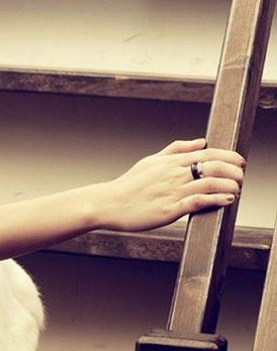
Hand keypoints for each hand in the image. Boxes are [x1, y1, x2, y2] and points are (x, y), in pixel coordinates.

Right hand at [98, 138, 244, 231]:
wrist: (109, 204)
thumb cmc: (128, 185)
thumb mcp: (150, 161)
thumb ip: (176, 149)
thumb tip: (201, 141)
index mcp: (170, 162)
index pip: (207, 153)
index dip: (229, 156)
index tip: (240, 162)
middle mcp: (173, 174)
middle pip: (213, 166)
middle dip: (234, 171)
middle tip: (241, 177)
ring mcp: (172, 192)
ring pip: (209, 183)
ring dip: (229, 186)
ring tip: (236, 190)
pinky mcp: (169, 210)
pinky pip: (198, 202)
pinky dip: (216, 200)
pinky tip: (226, 200)